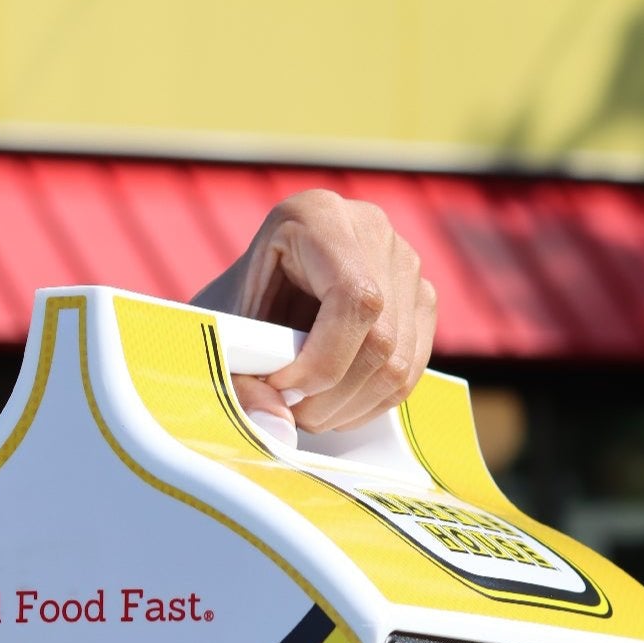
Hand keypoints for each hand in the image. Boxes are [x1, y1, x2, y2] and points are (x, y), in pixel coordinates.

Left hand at [191, 189, 436, 442]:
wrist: (256, 294)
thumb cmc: (235, 308)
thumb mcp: (223, 335)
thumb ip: (240, 380)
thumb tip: (276, 426)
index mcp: (319, 216)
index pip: (354, 298)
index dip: (323, 360)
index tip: (282, 389)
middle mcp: (373, 229)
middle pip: (381, 337)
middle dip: (332, 394)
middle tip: (289, 411)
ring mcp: (405, 264)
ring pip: (400, 362)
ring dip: (349, 407)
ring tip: (306, 411)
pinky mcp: (420, 301)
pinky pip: (410, 371)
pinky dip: (370, 404)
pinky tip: (332, 406)